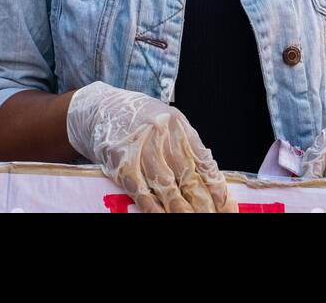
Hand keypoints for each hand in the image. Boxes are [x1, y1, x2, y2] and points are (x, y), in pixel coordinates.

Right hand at [66, 81, 236, 212]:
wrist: (102, 109)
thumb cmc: (139, 118)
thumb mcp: (168, 121)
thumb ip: (187, 144)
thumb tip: (210, 176)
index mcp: (178, 124)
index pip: (203, 160)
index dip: (215, 186)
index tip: (224, 204)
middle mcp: (161, 135)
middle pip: (187, 176)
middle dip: (202, 202)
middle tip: (211, 216)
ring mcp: (141, 149)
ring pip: (166, 187)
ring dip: (181, 209)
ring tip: (191, 218)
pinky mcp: (122, 163)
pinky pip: (142, 191)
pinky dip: (154, 208)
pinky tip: (164, 215)